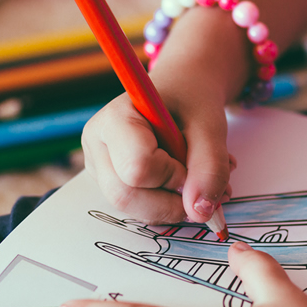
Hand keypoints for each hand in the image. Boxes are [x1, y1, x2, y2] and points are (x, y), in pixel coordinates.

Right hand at [82, 83, 234, 224]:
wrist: (183, 92)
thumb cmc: (192, 101)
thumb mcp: (210, 126)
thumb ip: (210, 167)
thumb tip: (201, 214)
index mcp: (113, 119)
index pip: (137, 166)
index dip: (173, 176)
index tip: (193, 161)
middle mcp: (97, 145)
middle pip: (125, 196)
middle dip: (171, 201)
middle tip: (203, 186)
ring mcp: (99, 168)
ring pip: (132, 210)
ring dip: (175, 206)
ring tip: (201, 182)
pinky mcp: (111, 183)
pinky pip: (139, 210)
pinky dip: (169, 206)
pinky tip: (186, 185)